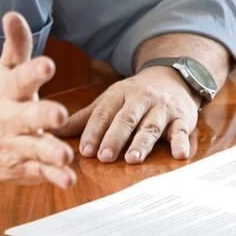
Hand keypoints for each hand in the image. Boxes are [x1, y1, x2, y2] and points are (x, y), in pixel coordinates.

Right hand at [0, 12, 76, 188]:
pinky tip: (69, 180)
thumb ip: (16, 46)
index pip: (21, 79)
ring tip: (66, 157)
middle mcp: (11, 119)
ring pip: (35, 149)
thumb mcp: (4, 72)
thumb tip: (13, 14)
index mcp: (9, 92)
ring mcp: (17, 145)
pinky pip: (40, 173)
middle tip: (60, 114)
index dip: (34, 71)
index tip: (49, 64)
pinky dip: (54, 178)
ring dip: (51, 152)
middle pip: (28, 117)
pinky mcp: (23, 167)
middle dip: (43, 116)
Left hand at [54, 66, 198, 163]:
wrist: (173, 77)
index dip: (94, 131)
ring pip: (151, 125)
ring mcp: (162, 108)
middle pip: (126, 119)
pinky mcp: (182, 118)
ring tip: (133, 158)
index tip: (85, 150)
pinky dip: (182, 142)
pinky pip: (182, 130)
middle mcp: (141, 99)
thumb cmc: (135, 95)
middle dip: (115, 137)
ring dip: (143, 142)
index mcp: (119, 94)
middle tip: (104, 156)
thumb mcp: (110, 100)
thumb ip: (85, 118)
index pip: (104, 113)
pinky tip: (180, 154)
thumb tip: (53, 132)